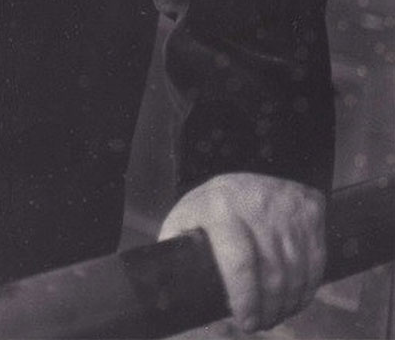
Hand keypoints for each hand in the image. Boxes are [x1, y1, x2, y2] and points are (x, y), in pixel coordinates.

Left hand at [158, 172, 325, 332]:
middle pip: (273, 272)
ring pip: (297, 271)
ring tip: (275, 314)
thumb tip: (169, 286)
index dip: (245, 300)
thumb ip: (176, 250)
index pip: (239, 262)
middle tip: (260, 323)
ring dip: (289, 303)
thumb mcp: (186, 219)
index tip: (244, 322)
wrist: (248, 163)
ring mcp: (287, 204)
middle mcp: (256, 201)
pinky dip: (308, 287)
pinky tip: (294, 297)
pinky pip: (317, 260)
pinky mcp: (310, 208)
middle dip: (269, 309)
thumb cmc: (212, 206)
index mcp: (220, 206)